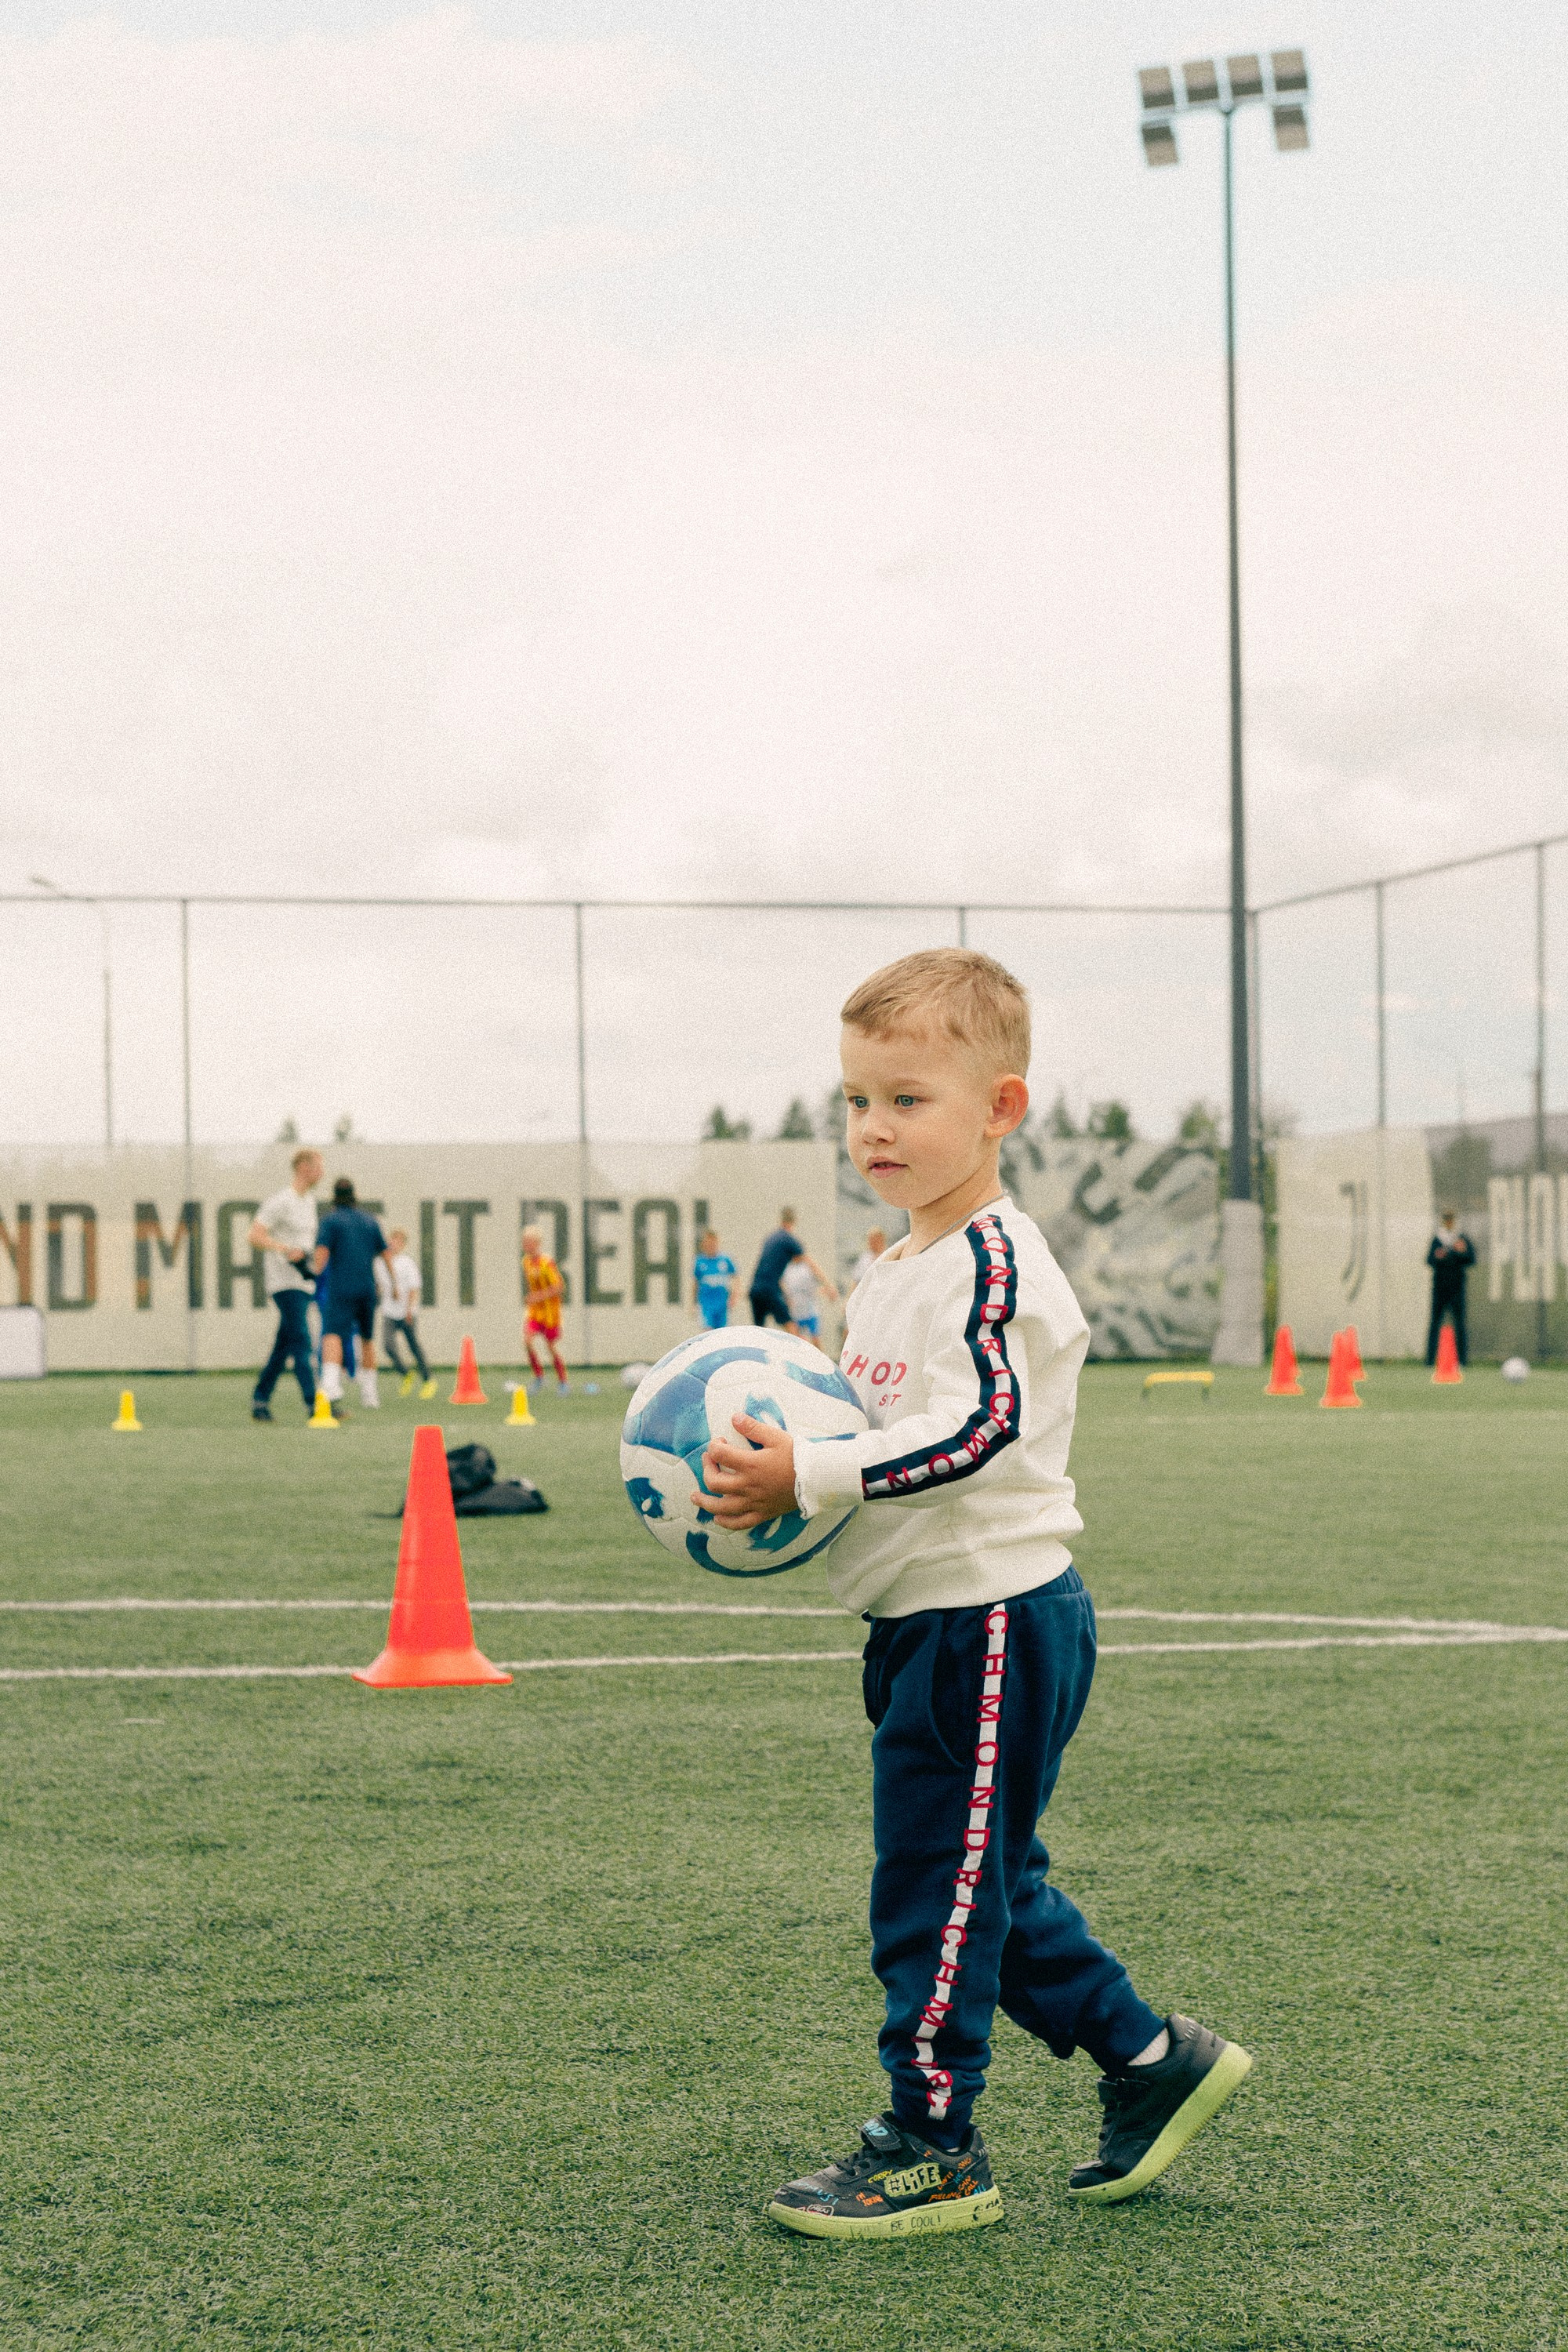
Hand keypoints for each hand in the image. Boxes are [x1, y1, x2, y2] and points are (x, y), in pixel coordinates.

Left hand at [697, 1414, 797, 1530]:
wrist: (817, 1479)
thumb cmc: (797, 1456)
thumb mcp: (776, 1437)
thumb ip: (753, 1427)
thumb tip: (734, 1417)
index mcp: (750, 1465)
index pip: (720, 1454)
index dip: (714, 1446)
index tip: (718, 1442)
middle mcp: (748, 1486)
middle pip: (714, 1482)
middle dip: (706, 1469)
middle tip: (708, 1460)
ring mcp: (754, 1502)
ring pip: (721, 1507)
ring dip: (705, 1502)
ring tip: (694, 1496)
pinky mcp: (762, 1513)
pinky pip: (740, 1523)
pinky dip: (726, 1522)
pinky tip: (717, 1518)